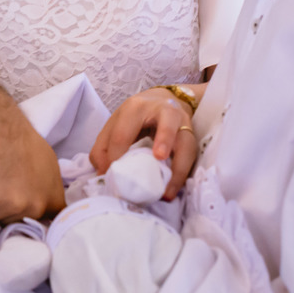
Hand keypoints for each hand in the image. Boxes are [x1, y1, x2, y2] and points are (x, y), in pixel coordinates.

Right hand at [0, 65, 64, 221]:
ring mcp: (6, 208)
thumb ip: (45, 187)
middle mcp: (32, 208)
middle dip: (3, 205)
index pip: (48, 222)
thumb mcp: (46, 163)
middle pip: (11, 220)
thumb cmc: (17, 136)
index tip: (23, 206)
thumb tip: (43, 202)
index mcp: (50, 198)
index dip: (33, 215)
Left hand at [89, 86, 197, 200]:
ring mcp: (182, 125)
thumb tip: (102, 173)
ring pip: (186, 142)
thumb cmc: (136, 117)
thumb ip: (103, 147)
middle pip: (167, 124)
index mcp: (136, 107)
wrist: (163, 101)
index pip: (124, 133)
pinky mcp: (192, 136)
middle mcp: (163, 111)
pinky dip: (182, 175)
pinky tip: (172, 190)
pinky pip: (191, 157)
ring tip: (167, 191)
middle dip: (164, 141)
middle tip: (158, 159)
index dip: (114, 157)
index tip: (110, 177)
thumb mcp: (116, 124)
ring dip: (178, 166)